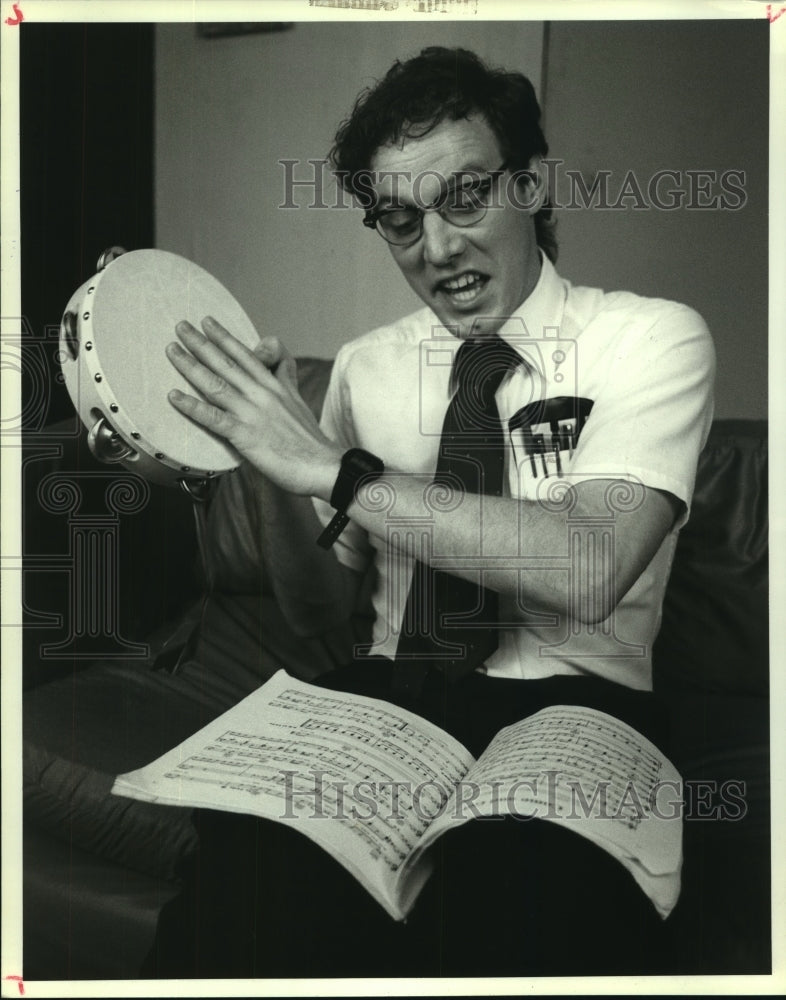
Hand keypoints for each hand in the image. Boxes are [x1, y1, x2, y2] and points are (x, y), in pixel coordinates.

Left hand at [166, 317, 341, 498]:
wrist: (324, 466)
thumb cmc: (310, 441)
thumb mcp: (298, 401)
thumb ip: (285, 379)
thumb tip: (279, 364)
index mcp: (275, 386)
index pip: (246, 355)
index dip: (225, 337)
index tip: (207, 322)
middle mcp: (263, 394)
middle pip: (227, 362)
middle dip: (201, 342)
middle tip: (180, 326)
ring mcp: (253, 414)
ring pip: (216, 384)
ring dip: (191, 366)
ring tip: (172, 350)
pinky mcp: (247, 436)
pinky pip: (214, 418)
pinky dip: (193, 406)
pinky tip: (174, 396)